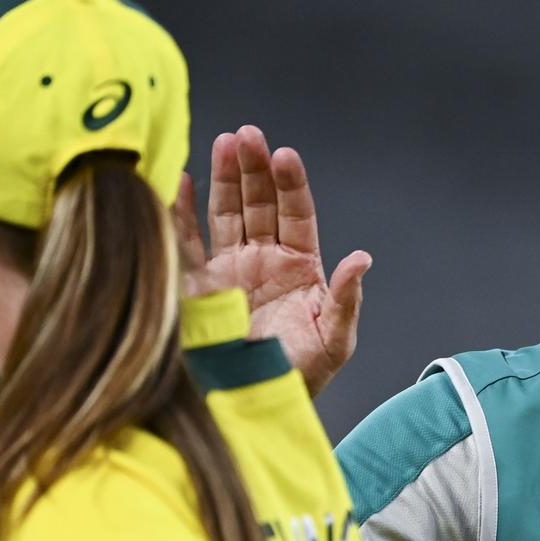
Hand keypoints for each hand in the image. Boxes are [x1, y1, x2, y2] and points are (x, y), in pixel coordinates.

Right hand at [173, 124, 371, 395]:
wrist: (253, 407)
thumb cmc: (300, 377)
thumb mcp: (333, 340)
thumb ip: (345, 299)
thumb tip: (361, 258)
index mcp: (299, 267)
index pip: (296, 213)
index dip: (290, 184)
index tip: (285, 155)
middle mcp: (263, 261)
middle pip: (259, 203)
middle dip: (254, 168)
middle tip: (247, 133)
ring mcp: (228, 270)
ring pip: (226, 212)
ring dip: (225, 177)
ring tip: (223, 140)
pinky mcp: (195, 285)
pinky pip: (186, 241)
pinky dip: (180, 211)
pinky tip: (178, 178)